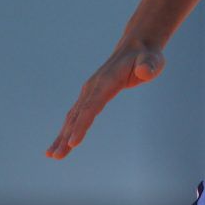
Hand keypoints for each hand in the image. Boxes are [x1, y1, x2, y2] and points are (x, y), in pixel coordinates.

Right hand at [45, 43, 163, 158]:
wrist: (136, 47)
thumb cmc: (147, 57)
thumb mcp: (152, 60)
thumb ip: (148, 66)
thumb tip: (145, 71)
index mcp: (106, 81)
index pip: (92, 106)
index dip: (82, 125)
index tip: (73, 142)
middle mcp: (93, 87)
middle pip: (78, 115)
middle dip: (66, 136)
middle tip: (57, 156)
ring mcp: (90, 91)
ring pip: (74, 116)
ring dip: (62, 135)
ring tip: (52, 155)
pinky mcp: (90, 95)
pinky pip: (76, 114)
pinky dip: (67, 129)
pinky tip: (61, 143)